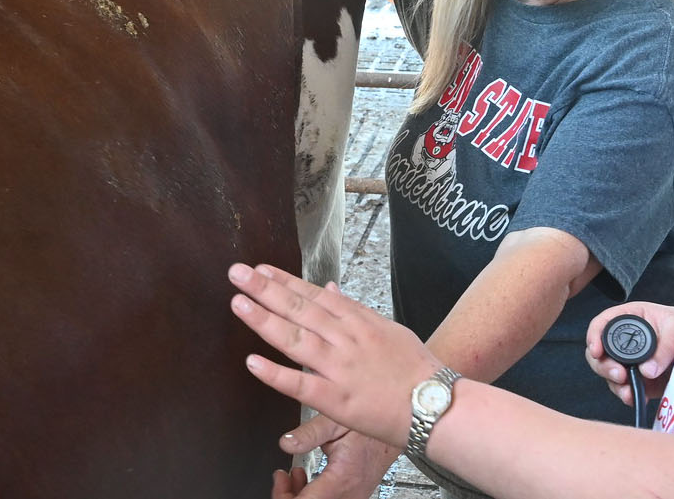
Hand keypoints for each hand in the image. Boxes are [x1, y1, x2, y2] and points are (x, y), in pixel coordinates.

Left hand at [228, 263, 441, 447]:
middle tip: (237, 273)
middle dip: (266, 289)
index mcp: (358, 321)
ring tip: (238, 303)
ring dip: (264, 320)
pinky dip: (275, 374)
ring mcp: (340, 369)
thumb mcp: (387, 328)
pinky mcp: (337, 400)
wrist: (435, 405)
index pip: (314, 295)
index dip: (284, 281)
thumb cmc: (415, 368)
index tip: (260, 269)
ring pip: (295, 340)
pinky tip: (252, 362)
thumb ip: (354, 310)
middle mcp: (346, 340)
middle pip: (300, 309)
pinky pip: (300, 386)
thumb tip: (329, 289)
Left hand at [272, 415, 398, 498]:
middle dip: (288, 496)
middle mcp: (348, 494)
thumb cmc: (367, 427)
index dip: (285, 497)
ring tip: (288, 475)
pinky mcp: (352, 496)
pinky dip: (310, 494)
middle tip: (279, 477)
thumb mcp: (335, 422)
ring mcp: (352, 497)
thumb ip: (309, 433)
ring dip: (298, 495)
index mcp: (341, 479)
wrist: (391, 433)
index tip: (278, 484)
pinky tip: (302, 478)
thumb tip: (286, 443)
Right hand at [585, 302, 673, 406]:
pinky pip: (625, 389)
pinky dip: (627, 395)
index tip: (596, 351)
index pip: (603, 324)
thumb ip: (664, 348)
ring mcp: (630, 362)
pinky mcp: (638, 379)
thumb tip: (647, 371)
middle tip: (618, 375)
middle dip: (604, 366)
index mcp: (629, 319)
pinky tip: (635, 397)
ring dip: (615, 385)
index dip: (595, 336)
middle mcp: (624, 341)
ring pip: (609, 374)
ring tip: (627, 391)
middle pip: (600, 353)